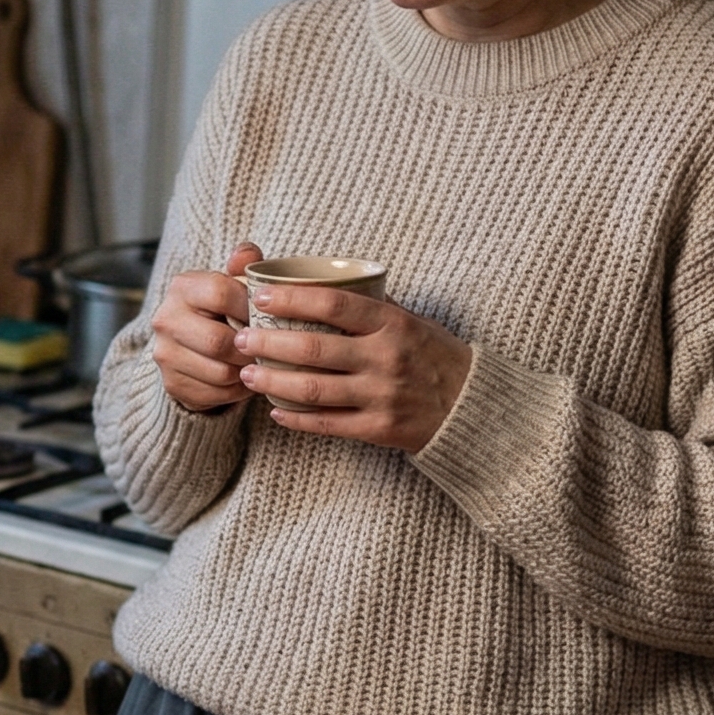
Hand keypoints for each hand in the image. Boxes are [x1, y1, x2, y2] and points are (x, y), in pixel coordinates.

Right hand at [152, 243, 262, 411]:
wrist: (191, 344)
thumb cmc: (222, 310)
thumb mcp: (232, 283)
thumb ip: (243, 266)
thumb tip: (247, 254)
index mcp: (182, 287)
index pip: (220, 293)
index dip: (251, 307)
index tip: (268, 315)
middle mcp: (165, 319)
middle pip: (218, 341)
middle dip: (250, 349)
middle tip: (269, 349)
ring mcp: (165, 355)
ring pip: (220, 372)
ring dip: (247, 372)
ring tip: (260, 365)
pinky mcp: (172, 384)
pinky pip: (215, 395)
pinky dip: (237, 391)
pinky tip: (245, 380)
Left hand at [235, 285, 471, 452]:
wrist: (473, 409)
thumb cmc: (436, 357)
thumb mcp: (413, 322)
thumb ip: (373, 308)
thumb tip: (323, 284)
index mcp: (393, 324)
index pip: (333, 303)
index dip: (291, 298)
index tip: (260, 297)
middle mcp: (385, 358)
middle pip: (312, 347)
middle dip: (267, 343)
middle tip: (240, 338)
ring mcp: (381, 396)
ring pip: (312, 389)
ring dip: (272, 381)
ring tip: (247, 375)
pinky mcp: (379, 429)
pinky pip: (327, 424)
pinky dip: (296, 419)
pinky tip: (276, 411)